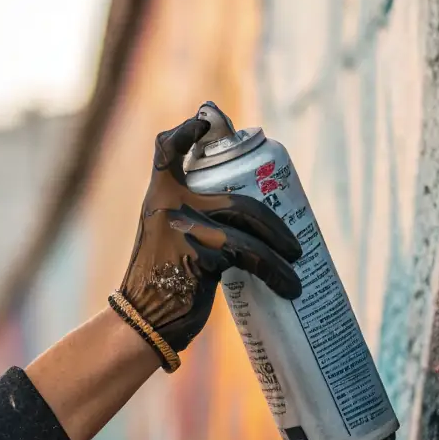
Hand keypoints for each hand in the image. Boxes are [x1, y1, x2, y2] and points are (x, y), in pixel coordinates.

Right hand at [117, 114, 302, 354]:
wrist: (143, 320)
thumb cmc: (161, 285)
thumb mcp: (165, 243)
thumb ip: (190, 223)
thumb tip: (241, 223)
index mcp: (158, 199)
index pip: (165, 152)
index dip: (185, 133)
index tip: (202, 119)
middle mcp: (169, 207)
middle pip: (236, 201)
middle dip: (273, 225)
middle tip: (295, 246)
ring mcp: (185, 229)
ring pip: (247, 232)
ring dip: (279, 253)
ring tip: (296, 270)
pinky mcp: (200, 255)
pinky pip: (247, 256)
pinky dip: (273, 271)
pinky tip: (288, 286)